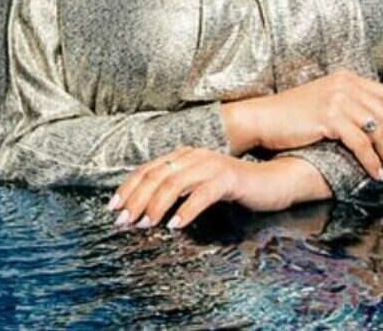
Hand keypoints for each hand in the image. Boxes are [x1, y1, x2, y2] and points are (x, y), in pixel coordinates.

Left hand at [106, 148, 298, 231]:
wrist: (269, 181)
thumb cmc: (230, 187)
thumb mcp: (197, 185)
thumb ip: (174, 190)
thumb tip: (142, 208)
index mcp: (181, 156)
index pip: (146, 170)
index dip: (127, 188)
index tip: (113, 208)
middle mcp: (192, 156)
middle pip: (155, 177)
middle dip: (136, 200)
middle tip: (124, 222)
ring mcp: (210, 165)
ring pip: (174, 184)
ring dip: (155, 206)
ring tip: (145, 225)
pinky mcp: (228, 178)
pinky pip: (202, 194)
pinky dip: (186, 210)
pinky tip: (175, 225)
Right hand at [245, 69, 382, 184]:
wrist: (260, 118)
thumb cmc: (289, 116)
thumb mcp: (323, 102)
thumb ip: (349, 107)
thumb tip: (375, 127)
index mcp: (347, 78)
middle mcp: (346, 85)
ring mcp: (337, 100)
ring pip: (378, 131)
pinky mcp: (328, 117)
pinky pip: (360, 144)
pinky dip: (372, 162)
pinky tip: (377, 175)